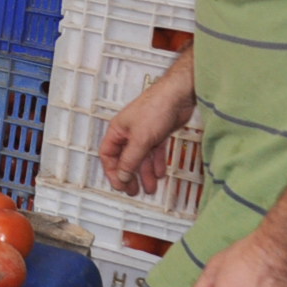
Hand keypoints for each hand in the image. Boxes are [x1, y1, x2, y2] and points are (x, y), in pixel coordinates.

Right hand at [99, 69, 194, 195]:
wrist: (178, 96)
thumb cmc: (155, 109)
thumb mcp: (140, 139)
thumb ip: (131, 160)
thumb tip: (122, 176)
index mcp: (117, 131)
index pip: (108, 155)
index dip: (112, 171)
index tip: (120, 185)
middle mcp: (128, 133)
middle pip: (125, 159)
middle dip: (128, 175)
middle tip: (133, 190)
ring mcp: (144, 133)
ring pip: (141, 158)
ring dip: (144, 173)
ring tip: (149, 187)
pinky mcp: (158, 133)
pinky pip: (154, 152)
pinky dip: (156, 163)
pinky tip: (159, 173)